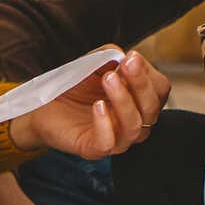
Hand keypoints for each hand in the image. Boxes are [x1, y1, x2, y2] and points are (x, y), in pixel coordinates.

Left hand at [8, 49, 169, 160]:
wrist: (45, 105)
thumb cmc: (77, 86)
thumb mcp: (96, 63)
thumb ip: (111, 56)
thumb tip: (124, 56)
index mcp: (140, 101)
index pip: (160, 90)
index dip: (149, 73)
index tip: (132, 56)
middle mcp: (134, 122)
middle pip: (152, 108)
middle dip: (141, 84)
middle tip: (127, 64)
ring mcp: (116, 138)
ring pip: (133, 127)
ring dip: (123, 100)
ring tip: (108, 79)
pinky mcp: (93, 149)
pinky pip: (107, 143)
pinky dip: (105, 125)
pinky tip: (97, 106)